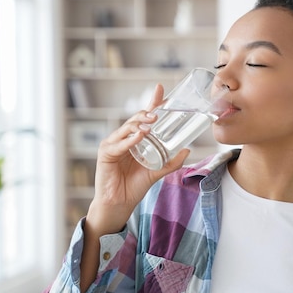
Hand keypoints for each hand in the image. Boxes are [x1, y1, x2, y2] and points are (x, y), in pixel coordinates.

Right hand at [85, 84, 189, 235]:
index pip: (145, 118)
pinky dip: (129, 139)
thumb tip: (187, 150)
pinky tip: (139, 136)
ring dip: (138, 124)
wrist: (120, 204)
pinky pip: (118, 144)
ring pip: (126, 128)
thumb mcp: (157, 172)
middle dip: (147, 113)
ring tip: (151, 123)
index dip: (153, 103)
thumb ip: (171, 162)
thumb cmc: (135, 186)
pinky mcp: (105, 154)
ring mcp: (113, 144)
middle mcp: (124, 138)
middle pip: (135, 120)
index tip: (161, 89)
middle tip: (158, 113)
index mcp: (135, 139)